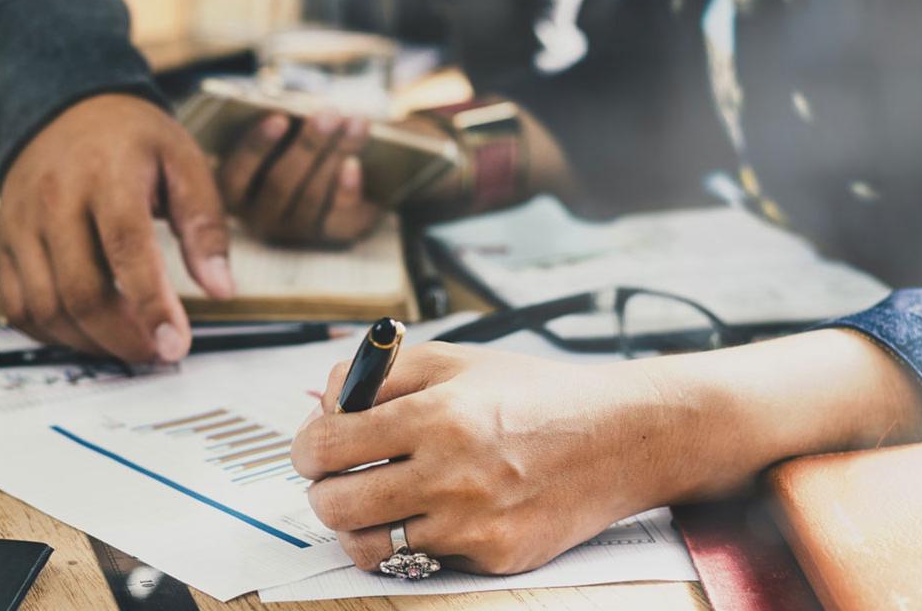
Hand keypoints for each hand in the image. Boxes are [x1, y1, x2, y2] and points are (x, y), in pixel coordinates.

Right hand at [0, 93, 233, 361]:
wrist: (65, 108)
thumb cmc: (134, 140)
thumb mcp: (185, 163)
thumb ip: (205, 226)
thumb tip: (220, 288)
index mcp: (106, 175)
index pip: (125, 249)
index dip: (151, 305)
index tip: (176, 345)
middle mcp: (53, 201)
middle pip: (79, 291)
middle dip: (122, 337)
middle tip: (159, 353)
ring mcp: (19, 225)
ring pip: (45, 307)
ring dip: (90, 342)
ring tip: (130, 345)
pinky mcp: (1, 244)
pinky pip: (17, 306)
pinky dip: (52, 334)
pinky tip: (89, 334)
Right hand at [219, 112, 379, 244]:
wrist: (329, 191)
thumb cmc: (292, 153)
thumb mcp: (278, 143)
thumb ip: (281, 131)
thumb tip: (302, 114)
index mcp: (235, 193)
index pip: (236, 175)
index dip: (256, 146)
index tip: (280, 118)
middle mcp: (259, 218)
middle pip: (280, 184)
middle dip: (308, 145)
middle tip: (330, 115)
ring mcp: (294, 230)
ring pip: (312, 195)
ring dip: (337, 154)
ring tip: (356, 124)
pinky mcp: (327, 235)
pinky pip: (337, 214)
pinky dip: (346, 187)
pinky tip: (355, 162)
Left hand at [291, 344, 667, 574]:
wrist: (614, 438)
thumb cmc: (532, 394)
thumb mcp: (456, 360)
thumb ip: (382, 374)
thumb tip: (327, 401)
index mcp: (436, 415)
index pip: (327, 445)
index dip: (307, 447)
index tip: (315, 446)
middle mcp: (450, 473)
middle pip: (335, 505)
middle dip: (324, 490)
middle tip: (339, 476)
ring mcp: (471, 524)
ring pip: (368, 547)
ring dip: (359, 525)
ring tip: (376, 502)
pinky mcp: (492, 558)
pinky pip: (421, 560)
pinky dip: (415, 539)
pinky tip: (433, 512)